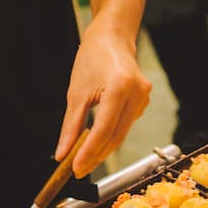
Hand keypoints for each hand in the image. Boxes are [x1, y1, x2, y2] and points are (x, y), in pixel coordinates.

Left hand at [55, 20, 150, 177]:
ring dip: (103, 148)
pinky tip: (97, 140)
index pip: (104, 130)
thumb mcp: (76, 92)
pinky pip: (126, 124)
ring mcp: (144, 97)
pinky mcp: (144, 100)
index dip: (89, 153)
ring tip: (83, 158)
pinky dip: (111, 135)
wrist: (112, 37)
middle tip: (78, 170)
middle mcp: (137, 93)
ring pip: (122, 133)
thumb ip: (70, 126)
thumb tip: (63, 154)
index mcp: (120, 86)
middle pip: (116, 136)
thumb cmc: (92, 57)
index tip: (75, 169)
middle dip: (96, 155)